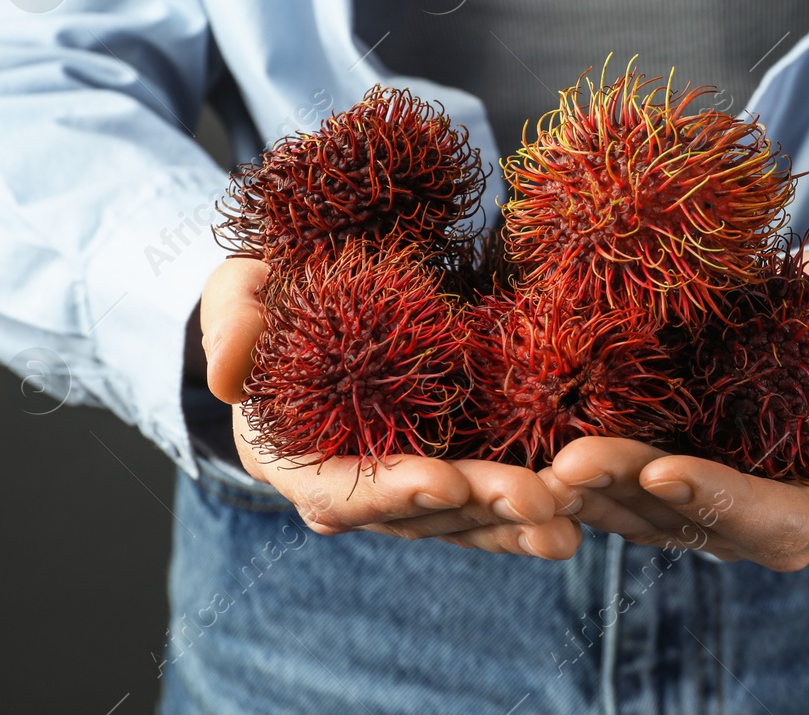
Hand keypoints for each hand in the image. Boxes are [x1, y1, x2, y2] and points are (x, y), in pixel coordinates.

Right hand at [200, 256, 580, 558]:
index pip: (336, 489)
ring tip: (571, 519)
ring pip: (461, 518)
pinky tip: (582, 511)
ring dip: (514, 522)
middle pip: (415, 513)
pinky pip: (488, 500)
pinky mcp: (448, 466)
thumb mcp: (239, 287)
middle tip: (539, 501)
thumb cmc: (275, 289)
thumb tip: (226, 371)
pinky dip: (529, 509)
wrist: (317, 292)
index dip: (388, 490)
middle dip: (478, 509)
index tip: (444, 480)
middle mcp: (347, 486)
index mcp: (289, 455)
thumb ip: (231, 319)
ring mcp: (402, 482)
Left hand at [541, 246, 808, 571]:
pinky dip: (578, 474)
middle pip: (696, 526)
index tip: (664, 468)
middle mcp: (771, 516)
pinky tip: (531, 448)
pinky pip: (618, 488)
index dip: (724, 502)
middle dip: (631, 497)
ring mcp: (714, 497)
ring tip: (538, 456)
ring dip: (591, 492)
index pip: (781, 521)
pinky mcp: (670, 467)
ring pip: (644, 515)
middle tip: (568, 461)